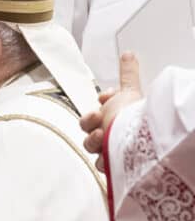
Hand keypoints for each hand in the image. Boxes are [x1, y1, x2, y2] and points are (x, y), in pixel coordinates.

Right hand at [80, 53, 142, 171]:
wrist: (134, 139)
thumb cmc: (131, 117)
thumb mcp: (129, 91)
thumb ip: (127, 74)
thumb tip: (128, 53)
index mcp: (113, 118)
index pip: (93, 116)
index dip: (93, 111)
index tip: (103, 100)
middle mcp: (111, 134)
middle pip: (88, 131)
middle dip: (89, 123)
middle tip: (98, 119)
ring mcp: (110, 150)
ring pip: (91, 147)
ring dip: (94, 141)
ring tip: (103, 137)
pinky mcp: (111, 167)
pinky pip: (99, 165)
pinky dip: (103, 161)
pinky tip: (109, 157)